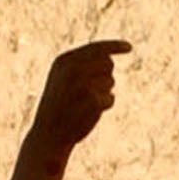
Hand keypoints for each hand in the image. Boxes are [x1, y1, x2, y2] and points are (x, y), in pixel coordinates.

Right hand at [27, 39, 131, 156]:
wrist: (48, 134)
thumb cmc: (58, 105)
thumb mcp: (62, 79)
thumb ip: (81, 65)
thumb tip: (109, 58)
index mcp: (64, 61)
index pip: (96, 48)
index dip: (115, 46)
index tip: (129, 47)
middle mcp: (74, 69)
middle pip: (108, 63)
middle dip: (106, 74)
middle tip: (92, 89)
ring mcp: (84, 84)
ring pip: (111, 81)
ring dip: (104, 91)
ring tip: (85, 102)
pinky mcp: (93, 101)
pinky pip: (111, 98)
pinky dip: (105, 105)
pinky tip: (90, 113)